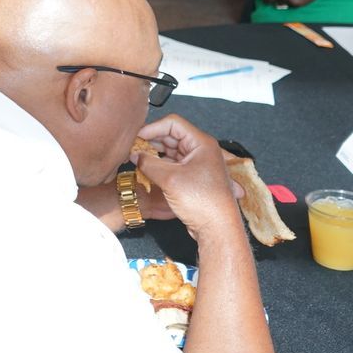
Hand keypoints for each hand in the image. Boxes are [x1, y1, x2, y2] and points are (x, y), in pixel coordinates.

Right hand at [133, 116, 241, 236]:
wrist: (217, 228)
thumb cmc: (204, 202)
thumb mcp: (169, 179)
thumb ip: (148, 163)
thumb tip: (135, 155)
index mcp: (201, 143)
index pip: (173, 124)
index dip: (153, 128)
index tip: (138, 137)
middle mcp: (201, 151)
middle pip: (172, 136)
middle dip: (152, 140)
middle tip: (134, 148)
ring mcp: (198, 164)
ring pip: (172, 151)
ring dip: (155, 153)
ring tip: (138, 158)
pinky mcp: (193, 177)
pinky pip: (174, 164)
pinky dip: (161, 164)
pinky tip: (148, 169)